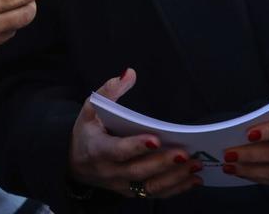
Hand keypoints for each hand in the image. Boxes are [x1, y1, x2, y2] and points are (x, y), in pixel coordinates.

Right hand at [68, 69, 201, 198]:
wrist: (73, 162)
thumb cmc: (87, 131)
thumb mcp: (91, 108)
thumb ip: (109, 91)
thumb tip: (129, 73)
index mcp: (97, 149)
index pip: (117, 150)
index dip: (135, 146)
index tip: (156, 139)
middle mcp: (109, 171)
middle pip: (137, 171)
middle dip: (162, 163)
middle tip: (185, 153)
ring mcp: (121, 185)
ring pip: (149, 187)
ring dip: (174, 178)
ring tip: (195, 165)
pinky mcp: (131, 192)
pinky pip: (154, 194)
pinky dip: (176, 188)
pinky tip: (193, 179)